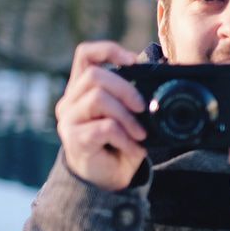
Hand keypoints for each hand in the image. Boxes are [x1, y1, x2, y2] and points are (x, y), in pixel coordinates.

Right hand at [54, 41, 147, 191]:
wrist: (107, 180)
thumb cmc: (119, 144)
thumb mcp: (129, 115)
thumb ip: (134, 95)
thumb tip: (160, 70)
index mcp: (82, 89)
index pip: (85, 55)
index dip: (108, 50)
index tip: (132, 61)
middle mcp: (70, 101)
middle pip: (94, 76)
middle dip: (126, 89)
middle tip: (143, 108)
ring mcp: (69, 120)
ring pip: (98, 98)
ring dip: (126, 116)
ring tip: (139, 133)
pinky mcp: (75, 140)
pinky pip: (104, 127)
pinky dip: (125, 137)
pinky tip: (133, 147)